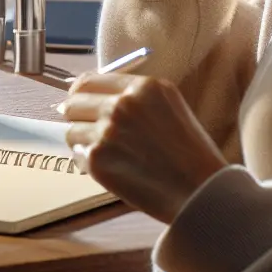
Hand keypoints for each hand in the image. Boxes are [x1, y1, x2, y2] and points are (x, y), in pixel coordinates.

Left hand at [60, 72, 225, 224]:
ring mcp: (106, 133)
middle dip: (76, 115)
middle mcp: (120, 106)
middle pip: (73, 103)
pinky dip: (89, 164)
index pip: (88, 81)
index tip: (80, 101)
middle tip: (87, 127)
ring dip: (83, 142)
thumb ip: (134, 94)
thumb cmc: (189, 150)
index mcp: (140, 87)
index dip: (80, 92)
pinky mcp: (98, 161)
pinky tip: (113, 168)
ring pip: (72, 132)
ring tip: (108, 153)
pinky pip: (78, 157)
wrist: (199, 190)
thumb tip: (95, 94)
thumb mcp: (169, 103)